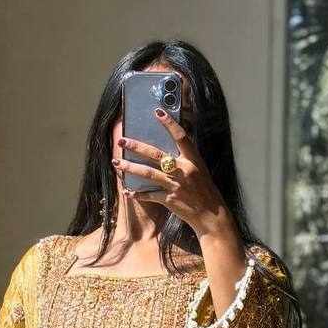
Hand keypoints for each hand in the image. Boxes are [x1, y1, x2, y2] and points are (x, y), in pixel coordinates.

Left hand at [113, 109, 233, 240]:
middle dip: (136, 147)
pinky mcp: (170, 200)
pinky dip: (138, 194)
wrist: (210, 215)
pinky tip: (127, 191)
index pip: (181, 136)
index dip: (169, 124)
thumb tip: (167, 149)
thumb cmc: (205, 191)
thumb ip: (185, 159)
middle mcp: (184, 170)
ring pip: (148, 173)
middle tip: (122, 141)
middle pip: (156, 154)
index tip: (158, 112)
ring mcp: (176, 185)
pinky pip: (150, 195)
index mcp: (193, 160)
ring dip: (130, 168)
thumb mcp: (199, 170)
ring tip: (116, 163)